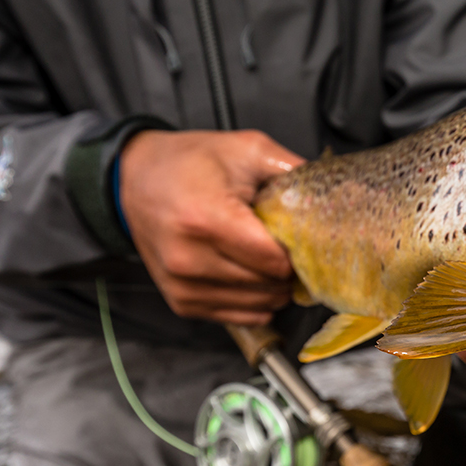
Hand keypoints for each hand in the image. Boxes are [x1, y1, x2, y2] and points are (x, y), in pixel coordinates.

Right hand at [120, 129, 304, 325]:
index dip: (297, 251)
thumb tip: (331, 196)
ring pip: (258, 305)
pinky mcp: (181, 301)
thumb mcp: (246, 149)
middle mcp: (189, 258)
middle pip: (269, 285)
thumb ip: (292, 171)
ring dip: (273, 287)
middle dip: (288, 269)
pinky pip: (238, 316)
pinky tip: (251, 274)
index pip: (275, 261)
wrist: (134, 178)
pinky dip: (254, 301)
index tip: (300, 237)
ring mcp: (182, 284)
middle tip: (285, 245)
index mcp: (206, 219)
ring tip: (266, 257)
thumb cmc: (189, 163)